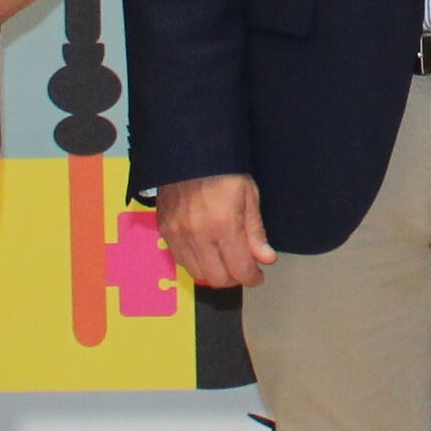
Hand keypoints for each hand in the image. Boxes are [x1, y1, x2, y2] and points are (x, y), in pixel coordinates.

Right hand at [152, 173, 273, 292]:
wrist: (188, 151)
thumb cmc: (225, 170)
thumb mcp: (249, 195)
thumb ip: (256, 231)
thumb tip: (266, 259)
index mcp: (223, 225)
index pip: (240, 269)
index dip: (252, 277)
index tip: (258, 275)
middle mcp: (197, 235)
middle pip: (217, 279)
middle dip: (234, 278)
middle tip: (243, 267)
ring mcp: (177, 235)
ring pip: (197, 273)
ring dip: (214, 272)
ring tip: (225, 259)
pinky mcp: (164, 231)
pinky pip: (180, 260)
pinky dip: (196, 262)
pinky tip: (207, 251)